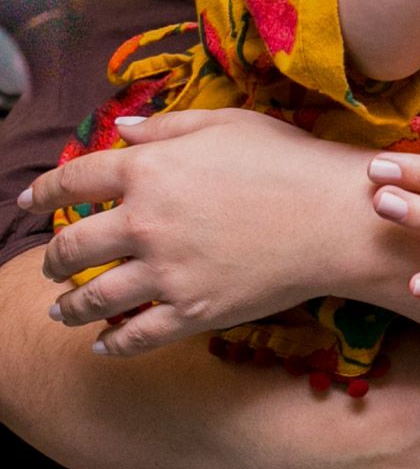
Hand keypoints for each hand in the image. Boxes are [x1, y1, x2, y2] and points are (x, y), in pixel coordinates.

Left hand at [27, 109, 365, 352]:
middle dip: (53, 257)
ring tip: (63, 308)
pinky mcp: (192, 310)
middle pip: (71, 246)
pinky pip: (135, 335)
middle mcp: (146, 221)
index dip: (43, 192)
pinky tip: (103, 344)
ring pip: (93, 298)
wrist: (339, 217)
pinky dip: (112, 343)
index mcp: (150, 169)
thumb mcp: (229, 124)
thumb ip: (168, 127)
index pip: (72, 182)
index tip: (29, 203)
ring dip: (69, 305)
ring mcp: (166, 271)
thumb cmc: (292, 161)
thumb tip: (121, 130)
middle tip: (52, 264)